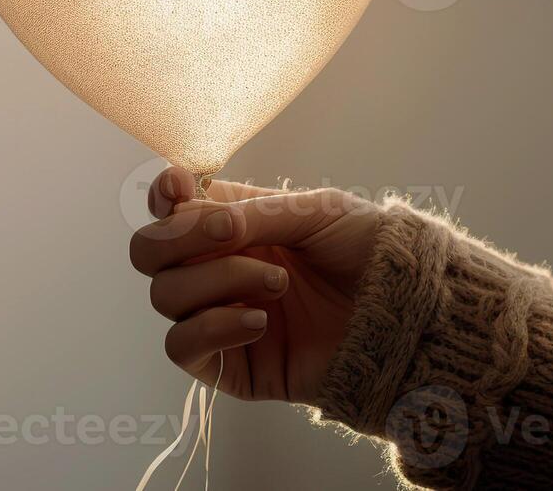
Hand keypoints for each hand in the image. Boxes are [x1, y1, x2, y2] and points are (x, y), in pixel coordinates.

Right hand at [129, 166, 380, 403]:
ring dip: (218, 279)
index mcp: (233, 224)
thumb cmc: (367, 253)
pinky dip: (212, 327)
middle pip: (148, 252)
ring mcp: (218, 316)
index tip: (177, 187)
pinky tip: (260, 321)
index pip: (170, 208)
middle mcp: (217, 268)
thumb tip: (191, 214)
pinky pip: (181, 346)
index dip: (162, 195)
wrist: (404, 314)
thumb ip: (253, 212)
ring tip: (279, 283)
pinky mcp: (228, 366)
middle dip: (178, 238)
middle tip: (231, 233)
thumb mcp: (315, 211)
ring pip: (163, 295)